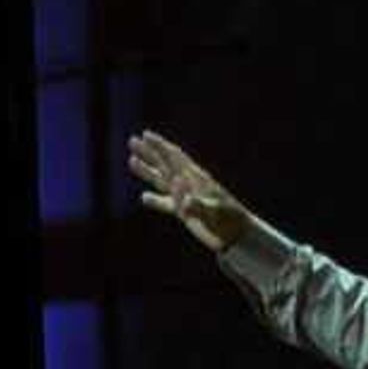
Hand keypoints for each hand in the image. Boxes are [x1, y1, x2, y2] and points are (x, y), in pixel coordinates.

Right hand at [126, 131, 253, 253]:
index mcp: (195, 179)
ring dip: (146, 171)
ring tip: (131, 161)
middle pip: (164, 164)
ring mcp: (185, 197)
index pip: (174, 158)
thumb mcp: (213, 212)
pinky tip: (144, 197)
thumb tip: (178, 190)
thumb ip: (195, 203)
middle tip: (132, 141)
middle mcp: (188, 184)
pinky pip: (166, 203)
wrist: (236, 233)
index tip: (146, 135)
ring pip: (161, 180)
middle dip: (149, 152)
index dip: (159, 146)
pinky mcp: (184, 211)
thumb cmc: (228, 220)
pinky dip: (154, 200)